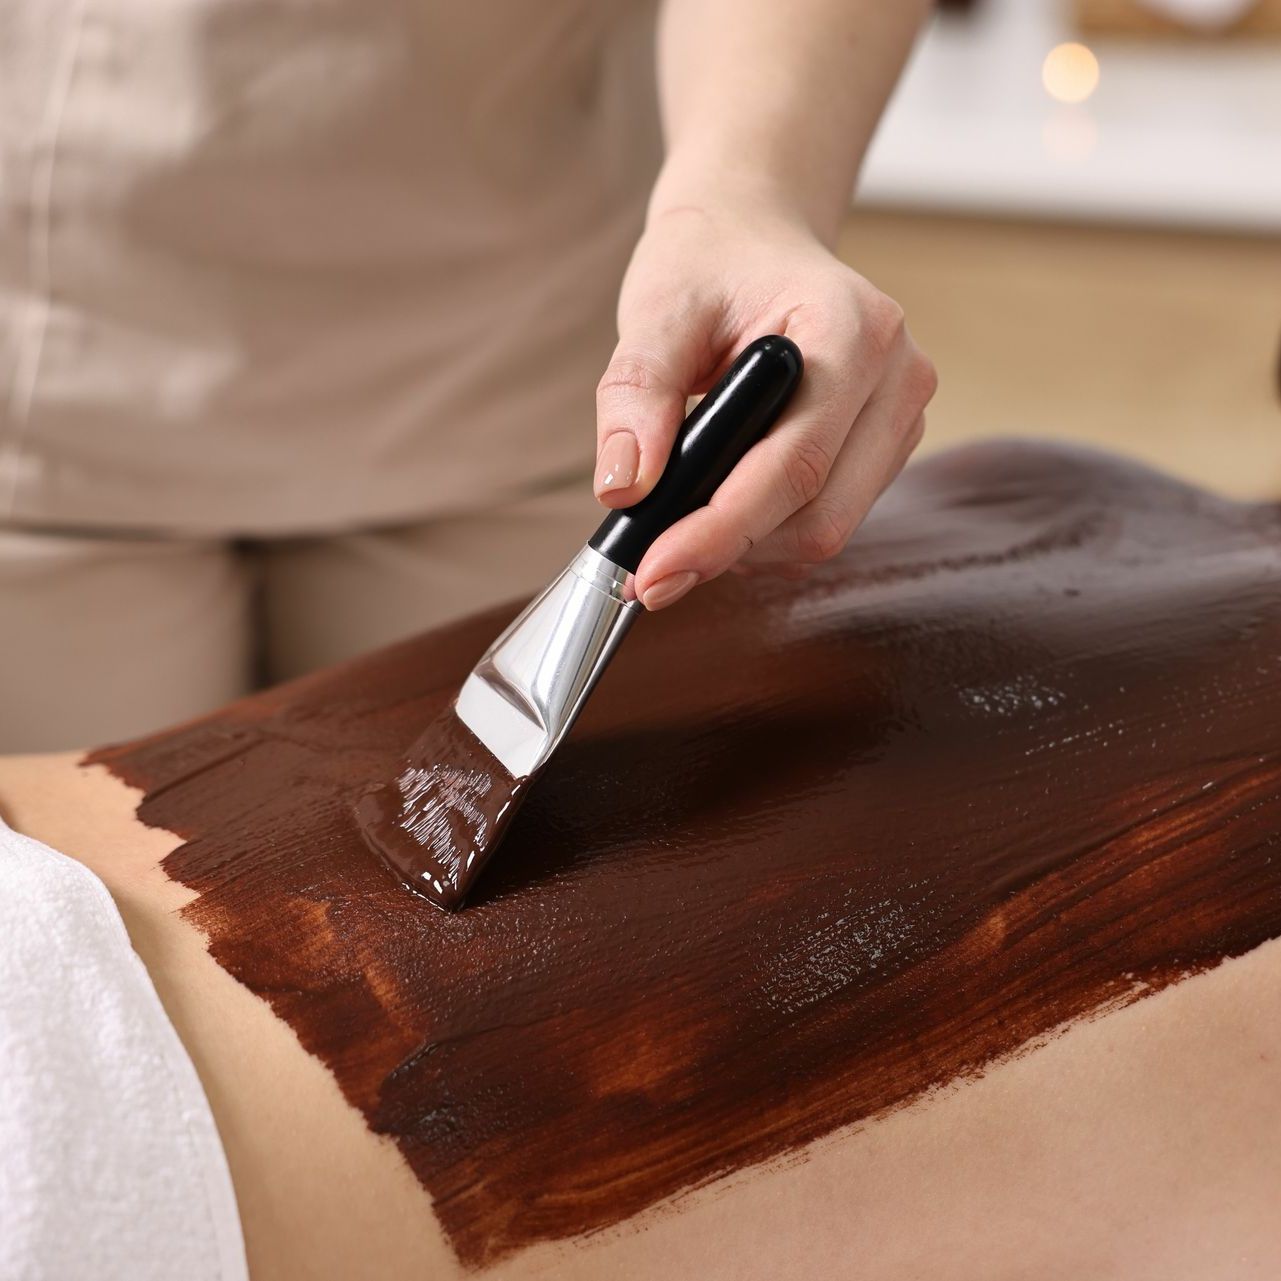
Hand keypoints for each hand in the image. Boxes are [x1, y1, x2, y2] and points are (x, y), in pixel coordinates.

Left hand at [594, 200, 936, 610]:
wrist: (749, 238)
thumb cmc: (707, 264)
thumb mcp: (656, 311)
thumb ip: (635, 395)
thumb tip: (624, 489)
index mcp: (853, 330)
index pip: (794, 465)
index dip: (720, 532)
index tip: (652, 573)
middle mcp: (898, 377)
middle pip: (821, 514)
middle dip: (730, 549)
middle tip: (651, 564)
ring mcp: (901, 416)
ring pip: (828, 528)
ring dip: (749, 545)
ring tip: (683, 521)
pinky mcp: (886, 446)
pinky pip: (830, 517)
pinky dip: (768, 532)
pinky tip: (722, 506)